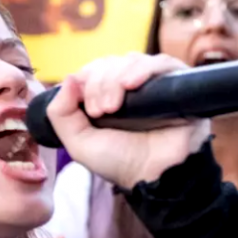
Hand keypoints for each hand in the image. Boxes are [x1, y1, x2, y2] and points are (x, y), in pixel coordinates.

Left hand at [45, 53, 209, 190]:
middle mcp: (130, 87)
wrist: (153, 177)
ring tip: (113, 106)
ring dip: (115, 78)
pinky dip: (143, 69)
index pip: (93, 70)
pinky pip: (161, 63)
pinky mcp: (177, 84)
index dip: (86, 81)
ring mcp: (154, 84)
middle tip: (101, 112)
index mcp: (107, 96)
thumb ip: (61, 113)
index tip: (89, 110)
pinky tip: (132, 85)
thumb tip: (68, 78)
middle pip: (110, 63)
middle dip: (99, 83)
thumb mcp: (78, 142)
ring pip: (131, 61)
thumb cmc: (119, 163)